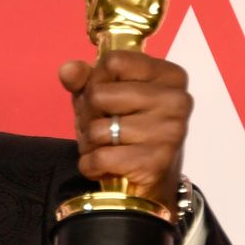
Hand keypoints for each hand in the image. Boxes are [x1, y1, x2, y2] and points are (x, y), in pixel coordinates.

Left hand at [57, 50, 191, 210]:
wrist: (149, 183)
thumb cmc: (125, 131)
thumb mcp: (102, 99)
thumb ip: (84, 80)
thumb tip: (68, 70)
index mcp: (169, 75)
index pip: (113, 61)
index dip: (95, 81)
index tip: (106, 99)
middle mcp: (176, 99)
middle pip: (99, 94)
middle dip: (89, 115)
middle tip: (105, 127)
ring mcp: (170, 131)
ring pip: (97, 129)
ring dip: (90, 143)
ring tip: (109, 147)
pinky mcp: (155, 162)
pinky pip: (99, 157)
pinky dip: (91, 165)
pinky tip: (108, 166)